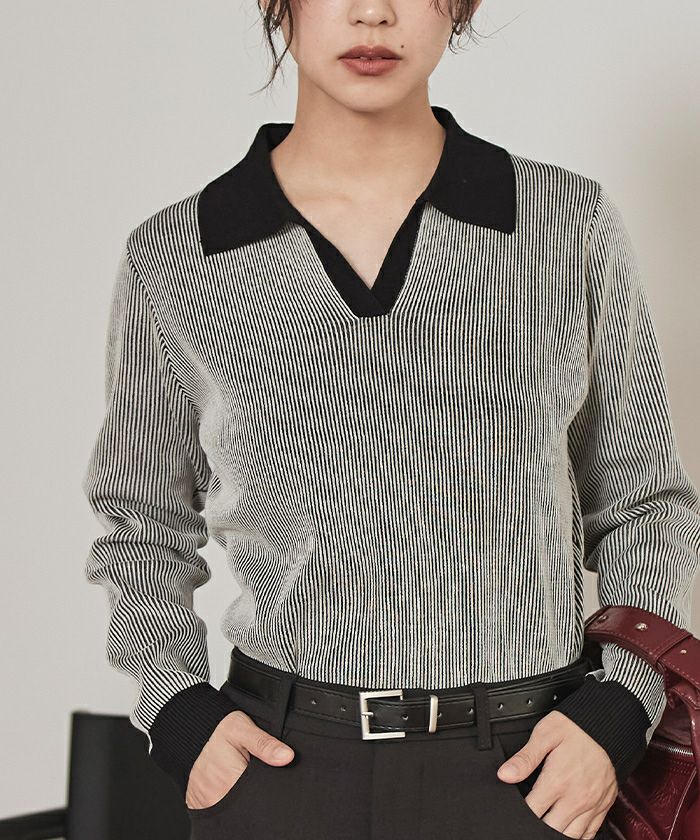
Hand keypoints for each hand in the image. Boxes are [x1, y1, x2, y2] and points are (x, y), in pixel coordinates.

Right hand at [185, 709, 294, 809]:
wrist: (189, 729)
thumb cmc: (216, 729)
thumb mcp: (243, 729)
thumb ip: (265, 744)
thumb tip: (287, 756)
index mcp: (232, 779)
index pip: (258, 796)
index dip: (266, 788)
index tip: (266, 777)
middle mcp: (218, 796)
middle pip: (246, 804)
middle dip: (253, 792)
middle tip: (248, 770)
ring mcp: (207, 803)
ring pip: (234, 810)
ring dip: (240, 797)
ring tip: (238, 776)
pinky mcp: (199, 805)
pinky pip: (218, 809)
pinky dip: (226, 800)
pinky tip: (229, 785)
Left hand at [496, 710, 617, 838]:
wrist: (607, 725)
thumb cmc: (575, 729)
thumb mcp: (545, 735)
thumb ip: (525, 758)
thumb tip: (505, 774)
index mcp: (557, 781)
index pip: (533, 811)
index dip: (522, 813)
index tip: (518, 808)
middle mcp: (575, 798)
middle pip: (551, 829)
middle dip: (537, 825)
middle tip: (532, 815)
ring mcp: (591, 805)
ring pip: (571, 836)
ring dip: (556, 832)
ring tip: (547, 822)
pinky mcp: (603, 806)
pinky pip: (590, 834)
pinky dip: (577, 836)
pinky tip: (567, 829)